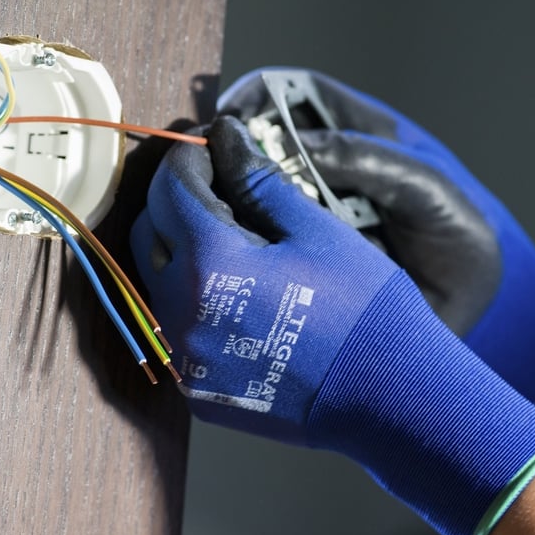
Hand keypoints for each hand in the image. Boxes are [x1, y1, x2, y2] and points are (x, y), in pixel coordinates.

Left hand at [131, 115, 534, 534]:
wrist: (387, 398)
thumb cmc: (363, 308)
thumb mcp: (315, 230)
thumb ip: (258, 180)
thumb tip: (226, 137)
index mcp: (209, 263)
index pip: (170, 187)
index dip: (190, 156)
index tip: (212, 145)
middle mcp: (179, 313)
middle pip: (148, 232)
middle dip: (174, 200)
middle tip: (218, 186)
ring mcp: (184, 358)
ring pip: (155, 282)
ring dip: (179, 250)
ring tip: (230, 238)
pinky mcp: (195, 388)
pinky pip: (176, 328)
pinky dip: (192, 298)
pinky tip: (238, 293)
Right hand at [216, 69, 534, 422]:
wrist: (470, 307)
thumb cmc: (459, 232)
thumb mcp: (427, 188)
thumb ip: (368, 160)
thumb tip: (295, 148)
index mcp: (355, 134)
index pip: (293, 95)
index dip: (257, 97)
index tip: (229, 118)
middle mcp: (321, 170)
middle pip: (258, 145)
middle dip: (230, 154)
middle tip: (211, 174)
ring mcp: (307, 215)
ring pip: (250, 196)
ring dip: (231, 203)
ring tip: (222, 219)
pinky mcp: (300, 258)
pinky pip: (261, 244)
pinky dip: (245, 246)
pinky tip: (237, 256)